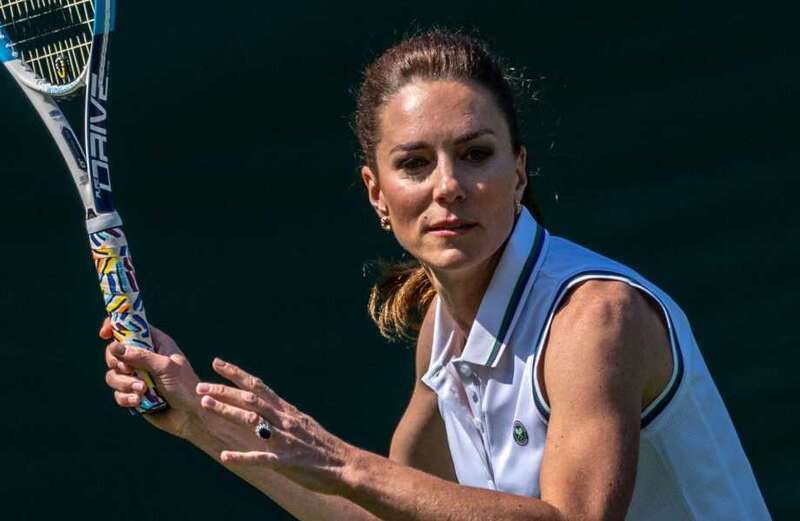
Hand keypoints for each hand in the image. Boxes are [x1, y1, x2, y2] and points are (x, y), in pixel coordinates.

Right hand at [100, 319, 201, 438]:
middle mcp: (145, 358)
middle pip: (115, 352)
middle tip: (128, 370)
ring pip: (113, 374)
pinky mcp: (134, 394)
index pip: (132, 327)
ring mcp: (138, 376)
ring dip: (124, 383)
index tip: (104, 334)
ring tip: (142, 390)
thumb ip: (141, 356)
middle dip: (117, 362)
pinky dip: (125, 397)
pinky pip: (118, 393)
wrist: (190, 415)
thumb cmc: (184, 386)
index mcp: (156, 344)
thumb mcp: (165, 367)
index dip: (116, 327)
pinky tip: (138, 401)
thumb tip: (114, 347)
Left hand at [196, 359, 356, 494]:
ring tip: (206, 405)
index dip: (236, 374)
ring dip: (228, 412)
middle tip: (200, 386)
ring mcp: (285, 440)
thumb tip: (267, 406)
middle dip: (224, 391)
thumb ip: (284, 415)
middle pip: (251, 400)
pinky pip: (261, 458)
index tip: (217, 363)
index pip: (258, 386)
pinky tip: (225, 456)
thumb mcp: (303, 423)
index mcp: (287, 411)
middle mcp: (284, 420)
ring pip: (253, 421)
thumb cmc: (324, 446)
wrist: (347, 465)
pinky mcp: (287, 461)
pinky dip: (242, 456)